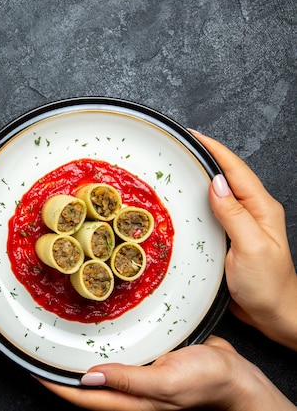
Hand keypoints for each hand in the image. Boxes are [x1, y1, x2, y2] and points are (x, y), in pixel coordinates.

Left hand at [38, 336, 294, 410]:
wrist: (236, 375)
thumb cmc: (206, 382)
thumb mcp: (167, 382)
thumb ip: (129, 380)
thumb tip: (89, 378)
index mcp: (130, 401)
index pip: (81, 397)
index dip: (55, 386)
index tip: (32, 369)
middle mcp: (128, 391)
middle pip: (84, 386)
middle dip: (60, 372)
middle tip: (38, 350)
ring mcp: (136, 378)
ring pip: (98, 371)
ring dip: (77, 359)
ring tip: (55, 340)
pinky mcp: (145, 363)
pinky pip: (116, 357)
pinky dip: (100, 348)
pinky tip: (93, 333)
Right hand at [191, 130, 296, 349]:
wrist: (275, 314)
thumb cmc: (268, 285)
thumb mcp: (251, 247)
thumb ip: (234, 214)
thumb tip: (217, 183)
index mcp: (261, 209)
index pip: (236, 169)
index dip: (214, 150)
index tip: (193, 135)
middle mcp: (252, 212)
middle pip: (226, 175)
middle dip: (204, 157)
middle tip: (178, 147)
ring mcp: (241, 225)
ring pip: (218, 193)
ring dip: (199, 178)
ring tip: (176, 168)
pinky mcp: (229, 238)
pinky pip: (212, 212)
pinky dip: (197, 201)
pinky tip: (183, 203)